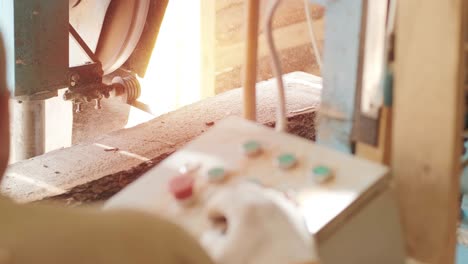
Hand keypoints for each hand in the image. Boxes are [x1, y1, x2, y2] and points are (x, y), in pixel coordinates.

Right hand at [200, 182, 316, 263]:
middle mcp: (263, 197)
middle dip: (230, 207)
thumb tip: (214, 231)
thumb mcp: (221, 256)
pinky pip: (279, 201)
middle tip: (231, 228)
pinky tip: (269, 226)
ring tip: (250, 228)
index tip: (219, 234)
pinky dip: (269, 210)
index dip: (213, 218)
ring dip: (250, 206)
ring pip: (259, 193)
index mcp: (242, 204)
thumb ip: (209, 238)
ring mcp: (282, 203)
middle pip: (238, 191)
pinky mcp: (296, 213)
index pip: (216, 201)